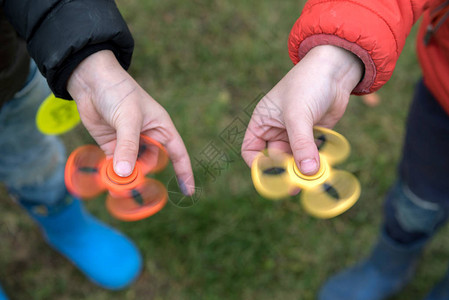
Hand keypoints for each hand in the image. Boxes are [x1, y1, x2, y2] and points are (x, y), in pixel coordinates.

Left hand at [67, 50, 194, 194]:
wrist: (90, 80)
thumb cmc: (118, 92)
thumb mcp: (128, 119)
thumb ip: (128, 147)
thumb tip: (125, 174)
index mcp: (161, 128)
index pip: (178, 154)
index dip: (184, 172)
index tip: (188, 191)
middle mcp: (147, 136)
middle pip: (151, 164)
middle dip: (143, 174)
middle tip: (131, 182)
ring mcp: (128, 142)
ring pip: (132, 167)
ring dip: (126, 177)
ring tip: (116, 184)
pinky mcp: (111, 144)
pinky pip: (115, 165)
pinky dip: (111, 173)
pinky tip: (108, 179)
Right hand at [242, 45, 362, 174]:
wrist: (335, 69)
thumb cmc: (308, 84)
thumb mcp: (299, 115)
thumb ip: (301, 145)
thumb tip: (307, 172)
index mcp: (262, 122)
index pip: (251, 151)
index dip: (259, 166)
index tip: (273, 176)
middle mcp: (275, 130)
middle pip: (274, 160)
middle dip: (285, 172)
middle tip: (296, 186)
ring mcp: (295, 133)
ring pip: (294, 160)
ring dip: (302, 170)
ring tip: (313, 178)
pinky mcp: (313, 135)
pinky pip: (311, 155)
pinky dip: (316, 163)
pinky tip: (324, 167)